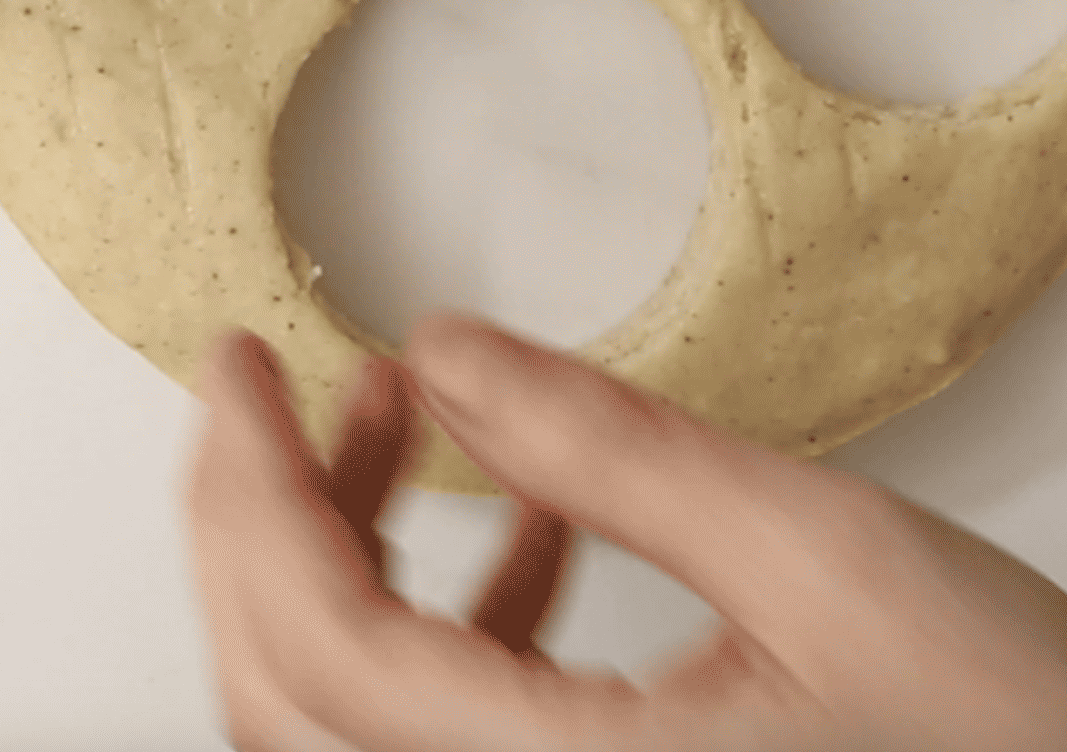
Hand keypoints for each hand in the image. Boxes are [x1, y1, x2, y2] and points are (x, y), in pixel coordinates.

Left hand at [185, 318, 1066, 751]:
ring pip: (354, 727)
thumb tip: (445, 353)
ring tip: (404, 419)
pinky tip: (522, 528)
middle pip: (294, 699)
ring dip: (345, 568)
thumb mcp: (832, 558)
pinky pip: (448, 744)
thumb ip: (613, 453)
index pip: (322, 645)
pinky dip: (441, 634)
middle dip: (259, 523)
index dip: (247, 490)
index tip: (234, 363)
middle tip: (264, 386)